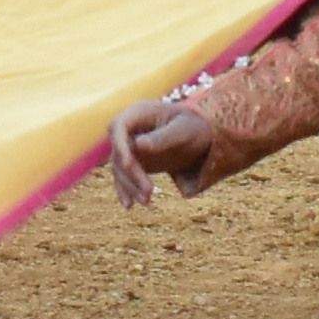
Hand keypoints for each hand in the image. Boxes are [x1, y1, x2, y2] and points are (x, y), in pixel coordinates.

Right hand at [101, 96, 220, 208]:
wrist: (200, 136)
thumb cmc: (193, 127)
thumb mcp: (183, 131)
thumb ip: (162, 137)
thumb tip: (138, 145)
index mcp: (139, 112)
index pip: (118, 126)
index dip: (119, 145)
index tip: (128, 164)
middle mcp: (129, 129)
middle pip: (118, 152)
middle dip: (131, 174)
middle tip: (150, 192)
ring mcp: (129, 146)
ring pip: (120, 168)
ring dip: (131, 186)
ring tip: (147, 202)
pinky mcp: (133, 161)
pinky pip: (124, 176)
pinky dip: (126, 190)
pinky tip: (129, 206)